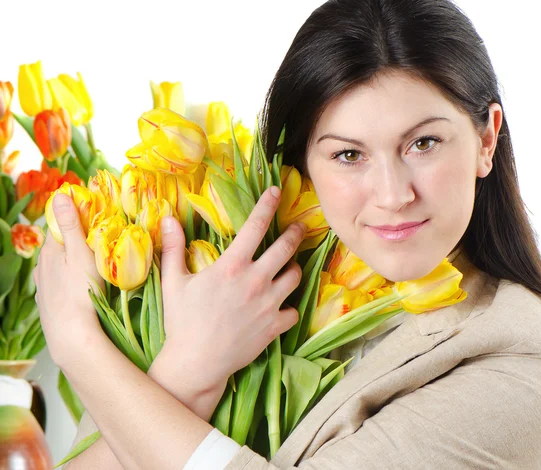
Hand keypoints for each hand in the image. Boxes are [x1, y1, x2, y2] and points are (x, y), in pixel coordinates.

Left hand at [33, 194, 104, 368]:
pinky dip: (68, 279)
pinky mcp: (48, 302)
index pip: (59, 223)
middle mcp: (42, 266)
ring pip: (57, 265)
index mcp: (50, 250)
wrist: (71, 335)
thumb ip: (71, 225)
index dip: (76, 216)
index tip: (94, 214)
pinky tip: (80, 285)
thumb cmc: (80, 292)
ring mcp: (43, 285)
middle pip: (59, 245)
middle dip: (75, 239)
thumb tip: (60, 195)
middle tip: (99, 239)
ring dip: (71, 261)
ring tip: (91, 263)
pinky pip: (58, 283)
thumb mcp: (80, 253)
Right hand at [158, 186, 304, 389]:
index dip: (268, 205)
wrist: (196, 363)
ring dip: (292, 268)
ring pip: (295, 276)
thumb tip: (168, 218)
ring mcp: (269, 304)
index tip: (276, 191)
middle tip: (300, 227)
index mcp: (232, 266)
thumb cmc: (181, 321)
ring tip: (286, 268)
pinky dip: (288, 307)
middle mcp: (256, 280)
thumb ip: (173, 248)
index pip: (256, 226)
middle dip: (296, 233)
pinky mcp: (275, 326)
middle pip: (286, 248)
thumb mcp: (174, 282)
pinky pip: (293, 310)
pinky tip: (280, 306)